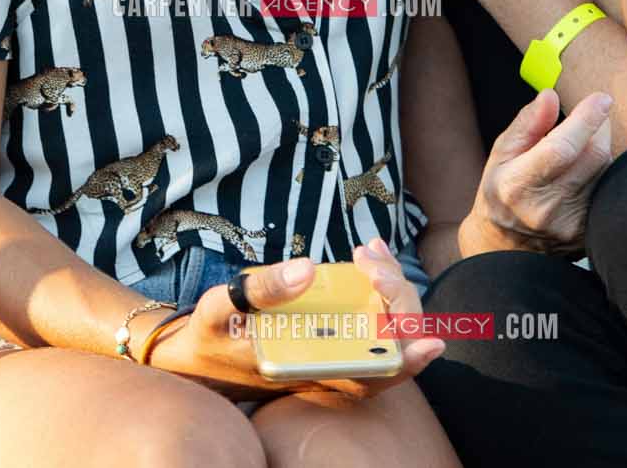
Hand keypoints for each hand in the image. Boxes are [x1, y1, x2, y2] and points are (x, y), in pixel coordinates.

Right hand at [146, 246, 443, 400]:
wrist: (195, 358)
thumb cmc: (208, 335)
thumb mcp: (220, 308)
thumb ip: (261, 290)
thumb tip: (307, 269)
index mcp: (308, 372)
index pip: (373, 376)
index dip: (407, 360)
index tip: (431, 340)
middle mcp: (329, 367)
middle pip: (390, 342)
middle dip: (396, 296)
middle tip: (372, 257)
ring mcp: (334, 349)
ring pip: (385, 325)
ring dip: (390, 286)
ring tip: (371, 250)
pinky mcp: (331, 334)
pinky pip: (369, 314)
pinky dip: (375, 285)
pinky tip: (366, 256)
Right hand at [459, 89, 615, 258]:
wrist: (504, 248)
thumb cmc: (501, 191)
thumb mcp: (501, 153)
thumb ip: (527, 124)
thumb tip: (551, 96)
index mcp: (518, 185)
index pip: (561, 148)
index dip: (585, 120)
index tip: (601, 98)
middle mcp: (547, 209)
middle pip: (594, 156)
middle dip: (599, 127)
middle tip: (589, 116)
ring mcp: (570, 226)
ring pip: (606, 172)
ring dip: (599, 150)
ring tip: (577, 150)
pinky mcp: (587, 234)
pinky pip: (607, 190)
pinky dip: (602, 173)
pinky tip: (583, 174)